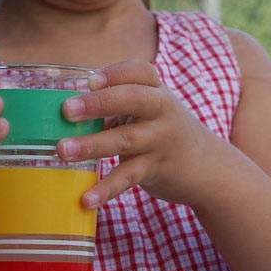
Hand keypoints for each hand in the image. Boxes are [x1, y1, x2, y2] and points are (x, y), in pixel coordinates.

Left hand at [56, 59, 215, 209]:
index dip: (115, 74)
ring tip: (62, 150)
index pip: (140, 72)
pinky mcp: (157, 169)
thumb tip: (67, 109)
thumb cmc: (164, 130)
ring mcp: (161, 140)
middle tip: (67, 110)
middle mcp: (162, 110)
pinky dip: (107, 188)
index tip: (90, 80)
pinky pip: (129, 177)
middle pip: (133, 99)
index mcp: (157, 90)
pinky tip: (86, 198)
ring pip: (125, 140)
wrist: (208, 167)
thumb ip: (118, 103)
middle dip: (99, 102)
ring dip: (92, 145)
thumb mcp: (150, 108)